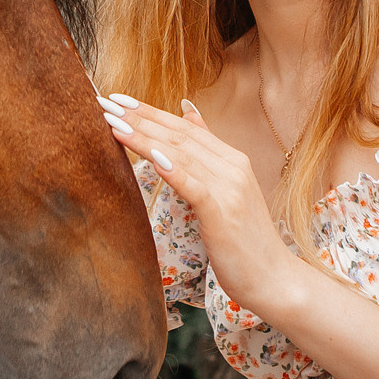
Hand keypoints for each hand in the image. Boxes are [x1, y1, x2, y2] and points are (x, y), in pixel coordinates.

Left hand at [100, 94, 299, 311]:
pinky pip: (192, 185)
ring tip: (112, 123)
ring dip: (143, 137)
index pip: (184, 127)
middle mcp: (233, 167)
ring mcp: (230, 188)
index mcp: (232, 159)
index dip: (150, 112)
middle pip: (178, 135)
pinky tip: (149, 157)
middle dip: (139, 118)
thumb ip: (208, 151)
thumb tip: (188, 111)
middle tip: (104, 103)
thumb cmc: (245, 240)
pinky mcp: (223, 213)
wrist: (274, 279)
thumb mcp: (228, 189)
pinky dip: (170, 168)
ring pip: (180, 155)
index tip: (117, 99)